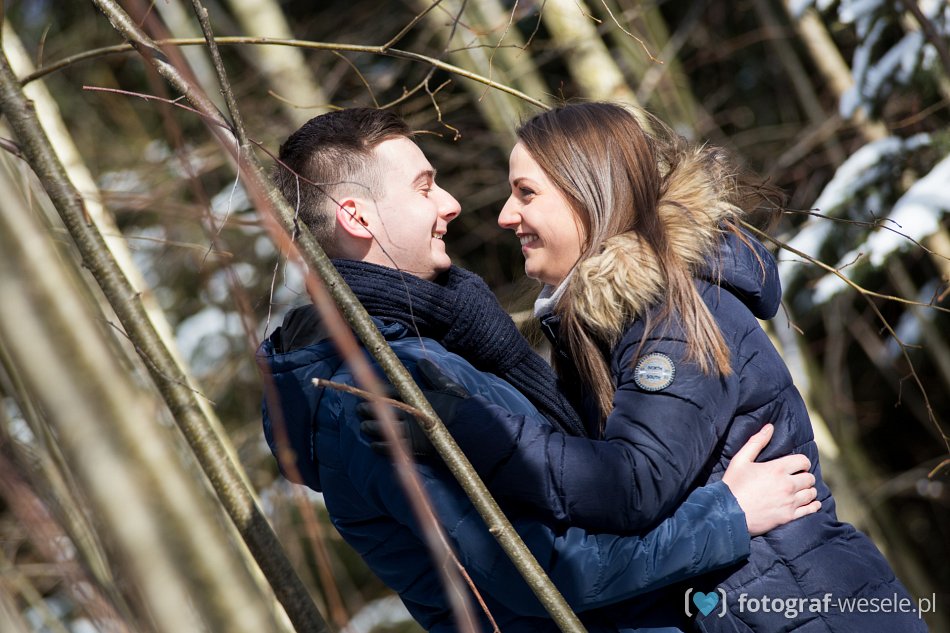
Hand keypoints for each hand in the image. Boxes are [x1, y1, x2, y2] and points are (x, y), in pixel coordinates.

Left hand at [357, 360, 471, 457]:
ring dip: (369, 427)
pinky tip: (374, 444)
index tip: (362, 388)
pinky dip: (379, 445)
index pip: (387, 389)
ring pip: (380, 427)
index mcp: (413, 395)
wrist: (468, 429)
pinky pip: (388, 446)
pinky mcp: (410, 446)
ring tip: (364, 426)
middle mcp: (407, 411)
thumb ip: (433, 375)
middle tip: (360, 409)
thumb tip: (422, 361)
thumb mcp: (447, 386)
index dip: (373, 389)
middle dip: (366, 408)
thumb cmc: (459, 407)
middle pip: (379, 407)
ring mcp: (407, 429)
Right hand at [722, 424, 819, 535]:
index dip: (801, 462)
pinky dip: (813, 506)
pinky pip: (810, 510)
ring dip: (808, 490)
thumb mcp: (740, 460)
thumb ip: (756, 442)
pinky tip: (812, 504)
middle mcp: (787, 485)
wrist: (728, 513)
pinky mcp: (789, 516)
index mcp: (777, 469)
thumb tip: (769, 427)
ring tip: (801, 490)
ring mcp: (789, 502)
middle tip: (797, 478)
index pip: (803, 461)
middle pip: (809, 478)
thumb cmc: (733, 485)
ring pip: (811, 493)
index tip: (796, 465)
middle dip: (804, 476)